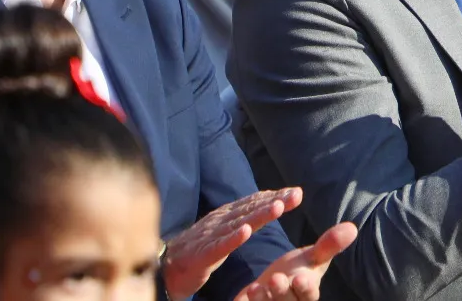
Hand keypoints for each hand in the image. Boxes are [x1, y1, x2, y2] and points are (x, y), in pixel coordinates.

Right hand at [162, 188, 300, 299]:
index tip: (296, 192)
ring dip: (258, 215)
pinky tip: (245, 233)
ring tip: (278, 207)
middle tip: (296, 195)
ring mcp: (210, 237)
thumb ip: (241, 219)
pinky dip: (232, 239)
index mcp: (225, 216)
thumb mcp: (223, 231)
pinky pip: (218, 246)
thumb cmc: (197, 250)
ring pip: (238, 224)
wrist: (165, 269)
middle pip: (250, 209)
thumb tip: (264, 205)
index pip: (253, 203)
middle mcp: (219, 221)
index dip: (274, 196)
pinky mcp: (201, 255)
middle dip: (275, 201)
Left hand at [233, 222, 356, 300]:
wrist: (267, 290)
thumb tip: (353, 227)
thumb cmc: (293, 272)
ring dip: (263, 299)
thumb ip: (328, 245)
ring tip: (257, 286)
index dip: (305, 288)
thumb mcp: (310, 259)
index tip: (299, 278)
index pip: (309, 294)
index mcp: (307, 293)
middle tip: (276, 279)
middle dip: (282, 292)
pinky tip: (246, 293)